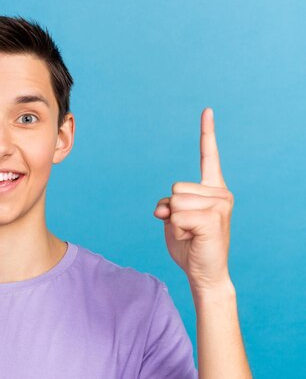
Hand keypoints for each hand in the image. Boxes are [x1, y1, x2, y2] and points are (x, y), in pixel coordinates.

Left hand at [153, 108, 233, 291]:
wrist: (205, 273)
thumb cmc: (190, 245)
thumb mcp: (173, 220)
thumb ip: (168, 205)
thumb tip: (163, 207)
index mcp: (212, 190)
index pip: (209, 156)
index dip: (207, 133)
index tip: (207, 110)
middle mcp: (220, 193)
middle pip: (175, 188)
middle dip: (172, 210)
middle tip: (187, 228)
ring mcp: (220, 205)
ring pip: (175, 201)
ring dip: (175, 221)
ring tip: (190, 234)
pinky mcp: (213, 218)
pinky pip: (178, 216)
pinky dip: (177, 229)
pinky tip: (192, 238)